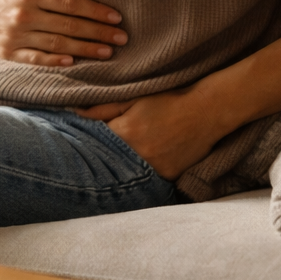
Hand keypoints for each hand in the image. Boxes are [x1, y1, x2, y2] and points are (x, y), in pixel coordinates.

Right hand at [0, 0, 125, 68]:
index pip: (70, 3)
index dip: (95, 11)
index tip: (116, 17)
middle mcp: (23, 15)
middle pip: (69, 26)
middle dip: (99, 32)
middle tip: (122, 38)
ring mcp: (15, 36)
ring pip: (58, 44)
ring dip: (85, 49)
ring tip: (108, 52)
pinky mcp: (8, 53)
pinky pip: (36, 59)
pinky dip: (56, 61)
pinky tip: (74, 62)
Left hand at [76, 88, 224, 180]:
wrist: (206, 110)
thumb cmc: (168, 100)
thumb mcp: (133, 98)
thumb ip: (102, 108)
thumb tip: (74, 113)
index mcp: (125, 132)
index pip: (94, 145)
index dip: (85, 146)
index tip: (77, 148)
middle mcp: (138, 154)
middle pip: (108, 164)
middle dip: (99, 162)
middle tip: (89, 163)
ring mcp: (155, 168)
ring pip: (127, 176)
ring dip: (119, 172)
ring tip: (112, 169)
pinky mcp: (169, 176)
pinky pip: (148, 182)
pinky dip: (140, 178)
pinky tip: (134, 174)